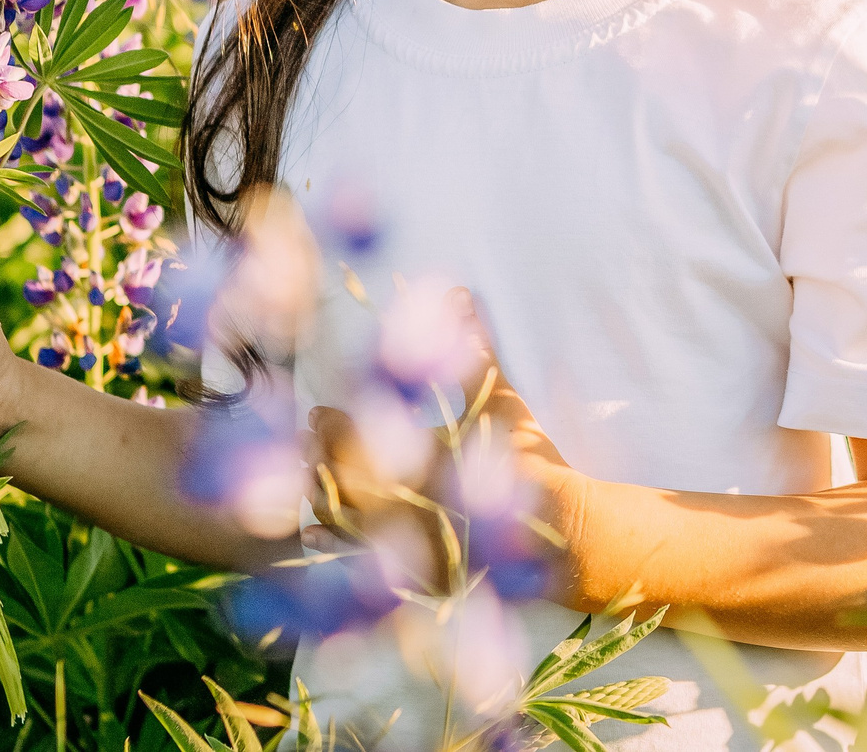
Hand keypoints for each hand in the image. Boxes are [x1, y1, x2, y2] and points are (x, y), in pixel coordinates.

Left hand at [304, 291, 588, 601]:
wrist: (562, 531)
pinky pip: (361, 563)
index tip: (318, 413)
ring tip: (308, 476)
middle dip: (319, 458)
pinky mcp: (415, 573)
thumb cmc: (530, 460)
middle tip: (304, 442)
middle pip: (343, 480)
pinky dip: (334, 544)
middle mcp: (408, 504)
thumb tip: (458, 293)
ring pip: (347, 522)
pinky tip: (314, 529)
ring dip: (321, 496)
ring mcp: (409, 544)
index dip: (333, 425)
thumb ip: (478, 347)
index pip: (360, 438)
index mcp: (423, 460)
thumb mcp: (501, 401)